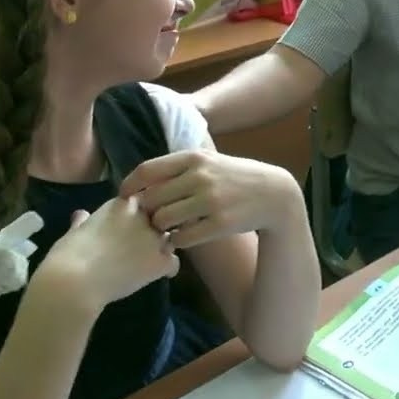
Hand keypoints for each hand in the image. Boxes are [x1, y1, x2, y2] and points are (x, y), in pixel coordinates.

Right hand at [38, 197, 179, 313]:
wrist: (75, 280)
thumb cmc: (68, 254)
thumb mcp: (73, 232)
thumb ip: (82, 222)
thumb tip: (81, 214)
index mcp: (121, 204)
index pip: (142, 200)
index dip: (140, 213)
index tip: (131, 226)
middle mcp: (142, 216)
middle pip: (160, 217)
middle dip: (155, 228)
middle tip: (142, 244)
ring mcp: (154, 238)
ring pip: (169, 237)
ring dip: (163, 246)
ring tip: (150, 259)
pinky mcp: (160, 261)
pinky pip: (173, 262)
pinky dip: (168, 268)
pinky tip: (160, 275)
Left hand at [118, 149, 302, 248]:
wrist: (274, 194)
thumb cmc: (235, 177)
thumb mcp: (209, 161)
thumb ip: (178, 168)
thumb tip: (140, 180)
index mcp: (193, 158)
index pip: (146, 171)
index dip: (129, 186)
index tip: (124, 198)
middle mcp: (200, 177)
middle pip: (151, 199)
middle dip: (146, 212)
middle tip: (151, 218)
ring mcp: (210, 200)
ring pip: (163, 220)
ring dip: (160, 228)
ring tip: (167, 229)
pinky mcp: (220, 223)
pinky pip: (182, 237)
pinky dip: (177, 240)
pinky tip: (182, 237)